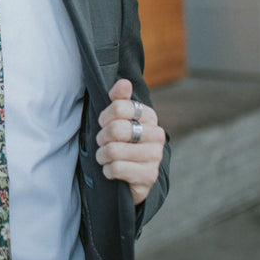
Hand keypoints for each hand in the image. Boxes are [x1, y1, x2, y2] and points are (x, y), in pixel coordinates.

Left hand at [96, 79, 164, 205]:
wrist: (132, 176)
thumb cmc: (122, 142)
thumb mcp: (118, 119)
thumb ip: (119, 99)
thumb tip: (124, 83)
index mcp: (150, 116)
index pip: (118, 106)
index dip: (104, 117)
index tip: (103, 124)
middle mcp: (157, 134)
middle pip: (116, 129)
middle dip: (102, 138)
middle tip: (103, 143)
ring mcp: (155, 156)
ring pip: (114, 150)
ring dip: (102, 156)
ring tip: (105, 157)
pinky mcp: (149, 176)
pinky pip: (117, 168)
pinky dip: (107, 171)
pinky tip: (112, 170)